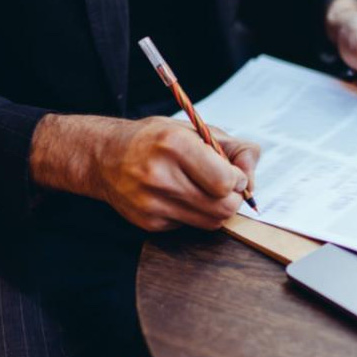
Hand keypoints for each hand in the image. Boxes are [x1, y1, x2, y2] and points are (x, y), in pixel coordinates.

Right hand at [31, 114, 259, 231]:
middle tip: (224, 187)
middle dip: (232, 199)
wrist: (104, 156)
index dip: (238, 181)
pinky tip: (179, 197)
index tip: (233, 174)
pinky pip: (190, 226)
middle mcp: (159, 175)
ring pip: (210, 222)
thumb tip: (252, 179)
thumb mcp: (196, 130)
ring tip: (204, 191)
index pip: (225, 181)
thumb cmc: (157, 140)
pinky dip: (194, 214)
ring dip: (217, 209)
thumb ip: (234, 149)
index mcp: (174, 144)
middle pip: (222, 208)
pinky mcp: (148, 222)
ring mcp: (151, 202)